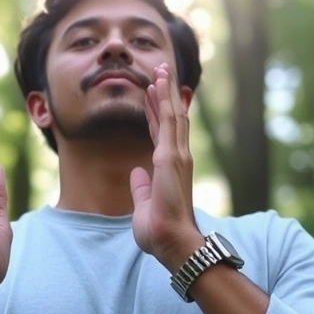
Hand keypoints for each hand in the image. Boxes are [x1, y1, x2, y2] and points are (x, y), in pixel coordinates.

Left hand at [129, 64, 204, 270]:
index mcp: (170, 168)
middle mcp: (178, 158)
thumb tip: (136, 173)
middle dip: (165, 94)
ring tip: (161, 70)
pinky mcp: (171, 157)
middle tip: (161, 72)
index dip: (156, 112)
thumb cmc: (160, 232)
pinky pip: (167, 121)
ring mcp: (177, 156)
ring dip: (166, 91)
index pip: (162, 134)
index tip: (152, 95)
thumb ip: (142, 188)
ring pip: (172, 114)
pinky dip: (164, 100)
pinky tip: (159, 84)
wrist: (172, 243)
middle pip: (172, 118)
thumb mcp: (144, 206)